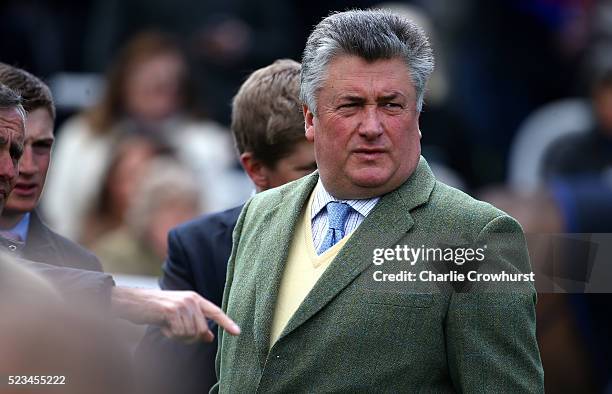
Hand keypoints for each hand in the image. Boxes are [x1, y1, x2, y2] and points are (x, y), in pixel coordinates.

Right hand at [111, 288, 239, 341]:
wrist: (136, 303)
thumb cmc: (157, 310)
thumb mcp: (179, 316)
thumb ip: (195, 324)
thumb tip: (209, 336)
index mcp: (196, 299)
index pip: (216, 312)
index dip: (227, 323)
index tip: (238, 332)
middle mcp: (192, 300)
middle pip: (201, 330)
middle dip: (190, 338)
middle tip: (176, 333)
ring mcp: (182, 304)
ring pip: (190, 333)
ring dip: (178, 336)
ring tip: (168, 327)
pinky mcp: (172, 311)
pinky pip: (179, 332)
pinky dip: (171, 334)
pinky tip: (163, 326)